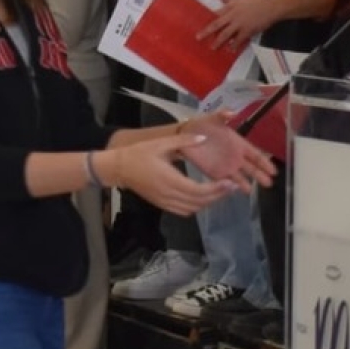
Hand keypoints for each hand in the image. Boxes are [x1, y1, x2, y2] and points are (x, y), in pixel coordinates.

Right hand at [106, 135, 229, 215]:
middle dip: (217, 196)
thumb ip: (183, 141)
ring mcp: (164, 202)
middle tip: (232, 186)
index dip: (216, 190)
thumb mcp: (161, 143)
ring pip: (192, 209)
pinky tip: (204, 196)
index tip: (229, 183)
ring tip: (221, 191)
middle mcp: (168, 194)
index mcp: (169, 179)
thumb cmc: (139, 153)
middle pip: (198, 202)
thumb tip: (204, 138)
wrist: (118, 168)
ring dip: (208, 202)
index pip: (197, 191)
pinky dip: (196, 206)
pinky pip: (183, 211)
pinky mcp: (161, 205)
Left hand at [179, 119, 277, 188]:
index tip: (273, 171)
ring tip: (252, 191)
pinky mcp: (214, 173)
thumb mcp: (212, 118)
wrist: (184, 135)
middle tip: (269, 184)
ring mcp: (225, 166)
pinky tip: (237, 191)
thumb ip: (222, 116)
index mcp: (238, 143)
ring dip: (246, 183)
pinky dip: (231, 186)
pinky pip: (225, 181)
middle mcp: (235, 156)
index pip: (255, 155)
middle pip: (251, 168)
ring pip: (240, 176)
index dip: (264, 162)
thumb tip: (233, 113)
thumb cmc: (200, 125)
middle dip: (260, 176)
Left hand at [198, 0, 277, 49]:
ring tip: (213, 47)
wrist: (271, 7)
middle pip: (216, 24)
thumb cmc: (257, 1)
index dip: (208, 20)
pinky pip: (238, 40)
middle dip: (207, 32)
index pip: (216, 14)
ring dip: (218, 41)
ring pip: (225, 34)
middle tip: (198, 37)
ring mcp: (239, 24)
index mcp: (230, 6)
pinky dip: (234, 45)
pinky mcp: (247, 30)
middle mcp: (232, 15)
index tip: (200, 25)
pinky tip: (231, 50)